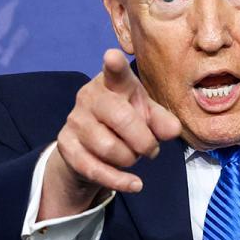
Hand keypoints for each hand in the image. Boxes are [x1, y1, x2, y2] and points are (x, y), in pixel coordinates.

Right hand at [40, 49, 181, 219]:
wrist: (90, 148)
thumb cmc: (125, 123)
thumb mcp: (147, 117)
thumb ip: (162, 121)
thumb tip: (172, 130)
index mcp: (113, 84)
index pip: (115, 73)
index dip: (115, 65)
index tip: (113, 56)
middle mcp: (90, 97)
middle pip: (123, 120)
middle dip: (144, 141)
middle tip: (150, 149)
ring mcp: (75, 121)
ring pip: (110, 148)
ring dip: (130, 160)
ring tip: (132, 157)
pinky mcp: (66, 146)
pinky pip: (96, 169)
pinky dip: (120, 181)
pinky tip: (135, 184)